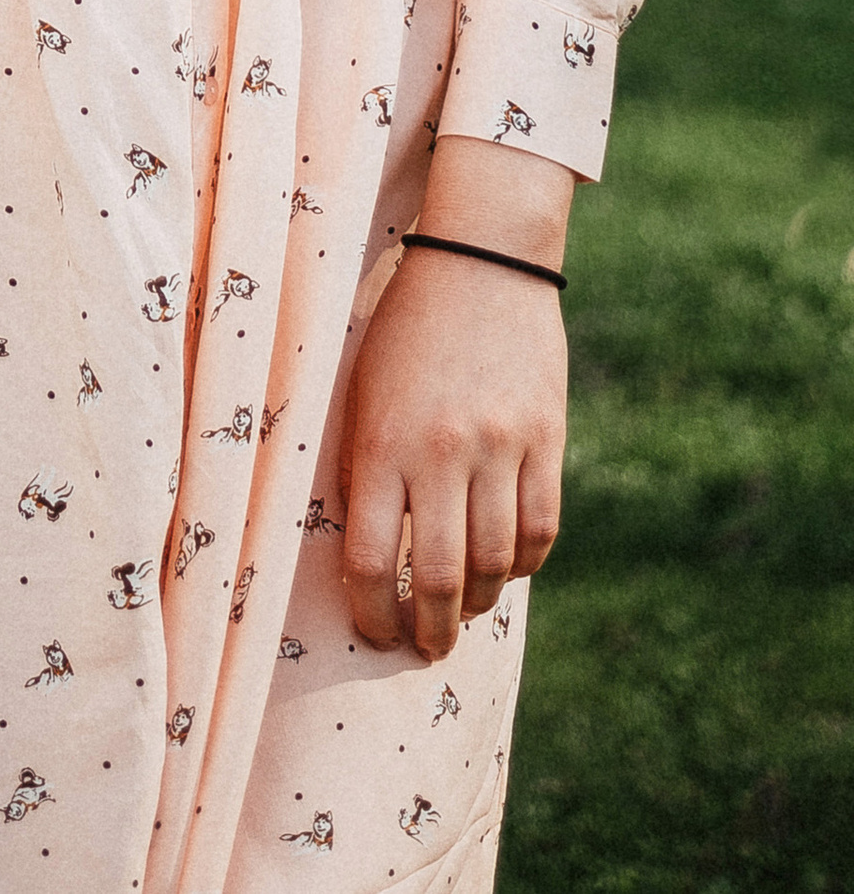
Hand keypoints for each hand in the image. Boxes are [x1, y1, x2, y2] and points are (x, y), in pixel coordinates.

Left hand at [341, 147, 570, 657]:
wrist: (479, 261)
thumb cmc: (405, 330)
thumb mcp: (361, 391)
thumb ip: (364, 468)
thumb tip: (369, 552)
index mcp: (382, 440)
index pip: (370, 559)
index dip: (372, 613)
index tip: (375, 632)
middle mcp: (442, 452)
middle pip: (438, 578)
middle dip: (430, 629)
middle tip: (425, 647)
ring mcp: (500, 448)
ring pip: (496, 564)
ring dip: (479, 601)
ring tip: (464, 609)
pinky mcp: (546, 442)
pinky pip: (540, 531)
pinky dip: (524, 564)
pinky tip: (506, 568)